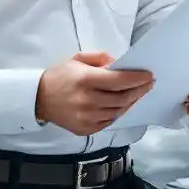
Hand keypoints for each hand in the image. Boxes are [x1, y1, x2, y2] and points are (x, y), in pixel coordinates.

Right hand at [36, 52, 154, 135]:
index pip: (119, 80)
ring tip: (137, 94)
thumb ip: (100, 58)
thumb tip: (119, 64)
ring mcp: (87, 118)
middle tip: (148, 84)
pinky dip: (118, 112)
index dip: (137, 79)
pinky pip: (109, 121)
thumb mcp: (77, 59)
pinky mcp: (85, 129)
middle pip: (122, 98)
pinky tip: (122, 104)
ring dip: (130, 102)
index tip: (149, 75)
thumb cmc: (60, 76)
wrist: (38, 98)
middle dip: (139, 90)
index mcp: (86, 80)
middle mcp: (88, 101)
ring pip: (118, 111)